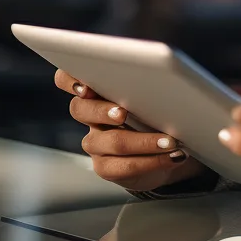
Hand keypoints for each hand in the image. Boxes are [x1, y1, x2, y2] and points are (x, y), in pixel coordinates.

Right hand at [54, 68, 211, 192]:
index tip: (86, 86)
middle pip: (80, 109)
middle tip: (124, 113)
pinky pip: (123, 166)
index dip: (70, 80)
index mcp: (98, 89)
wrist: (170, 147)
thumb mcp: (155, 89)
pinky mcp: (106, 167)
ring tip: (171, 140)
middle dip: (102, 110)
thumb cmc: (162, 109)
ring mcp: (96, 142)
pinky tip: (173, 156)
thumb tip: (165, 73)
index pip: (68, 78)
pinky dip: (152, 160)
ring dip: (144, 140)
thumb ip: (147, 80)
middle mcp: (91, 114)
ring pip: (110, 141)